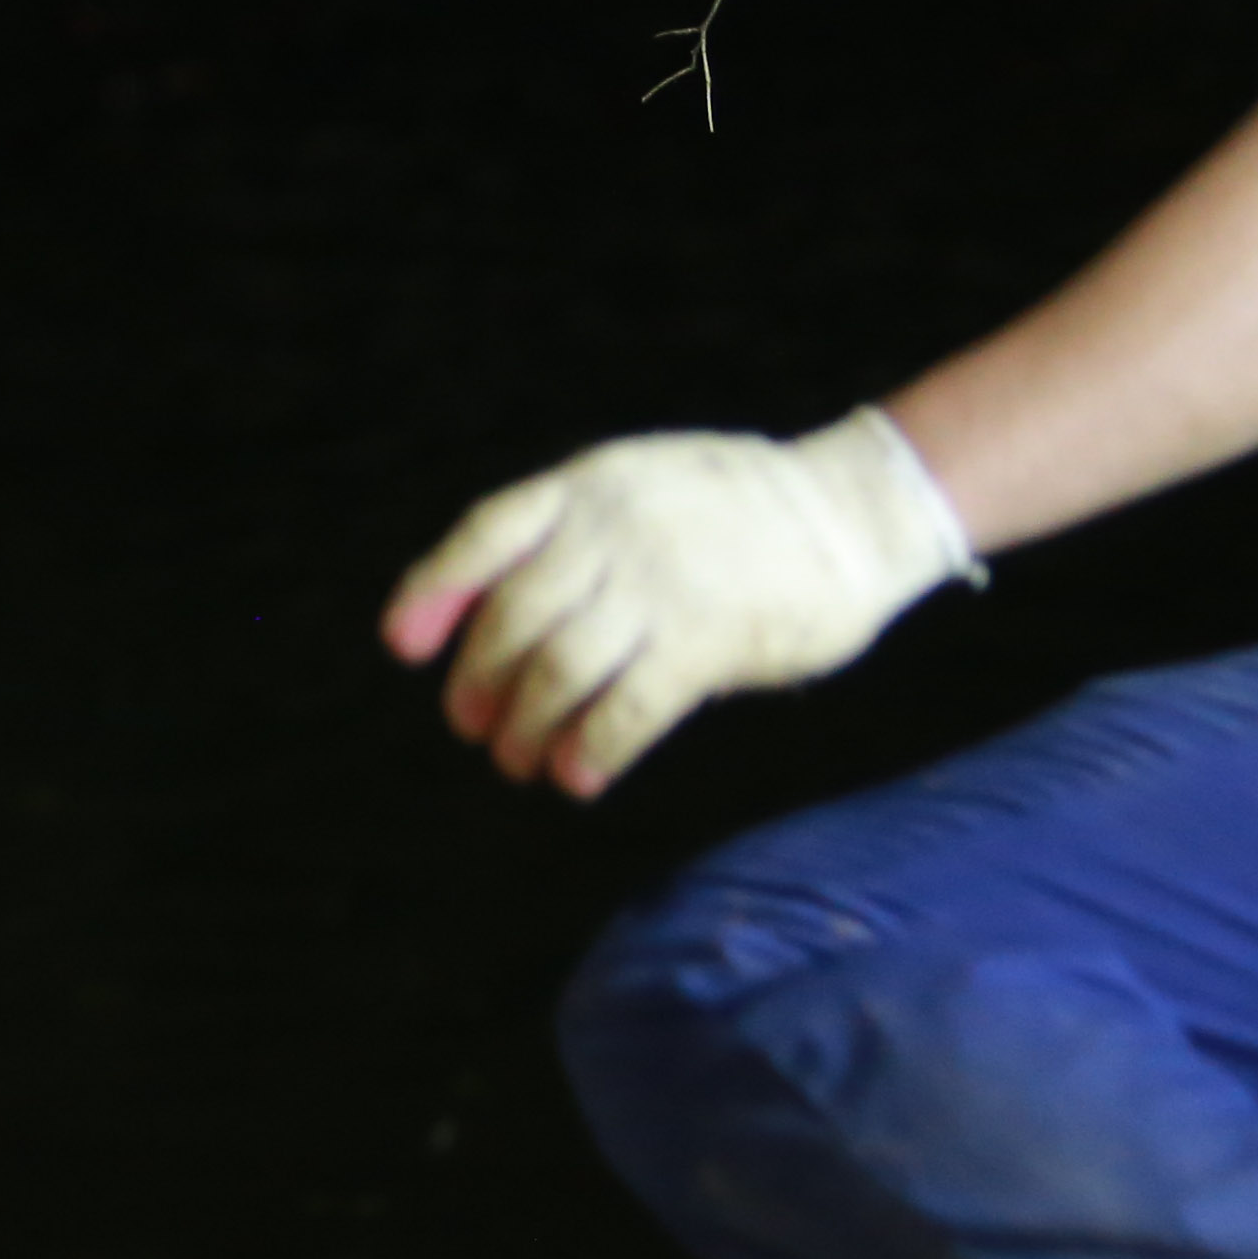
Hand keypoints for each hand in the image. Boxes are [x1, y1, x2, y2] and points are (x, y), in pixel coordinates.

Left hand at [383, 407, 979, 796]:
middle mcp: (615, 529)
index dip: (434, 591)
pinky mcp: (707, 641)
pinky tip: (577, 776)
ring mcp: (660, 585)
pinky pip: (626, 710)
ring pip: (558, 671)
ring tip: (516, 759)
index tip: (402, 647)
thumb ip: (574, 532)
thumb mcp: (643, 483)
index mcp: (591, 482)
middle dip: (481, 680)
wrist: (854, 510)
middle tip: (474, 726)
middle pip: (513, 619)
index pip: (485, 534)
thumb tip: (491, 615)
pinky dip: (590, 750)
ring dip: (526, 726)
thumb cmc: (739, 507)